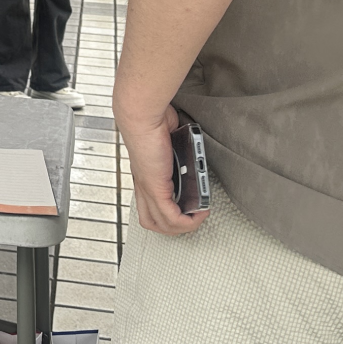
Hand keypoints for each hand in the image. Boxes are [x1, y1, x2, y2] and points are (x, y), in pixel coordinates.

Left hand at [124, 105, 206, 236]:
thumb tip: (191, 151)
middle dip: (175, 227)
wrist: (143, 116)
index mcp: (144, 176)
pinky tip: (199, 212)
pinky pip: (170, 216)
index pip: (150, 207)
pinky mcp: (155, 188)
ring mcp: (148, 188)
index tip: (188, 208)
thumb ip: (178, 149)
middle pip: (151, 222)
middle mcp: (143, 186)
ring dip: (184, 227)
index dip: (168, 214)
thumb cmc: (152, 121)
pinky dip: (187, 221)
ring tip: (199, 217)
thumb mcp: (169, 140)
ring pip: (160, 224)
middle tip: (193, 218)